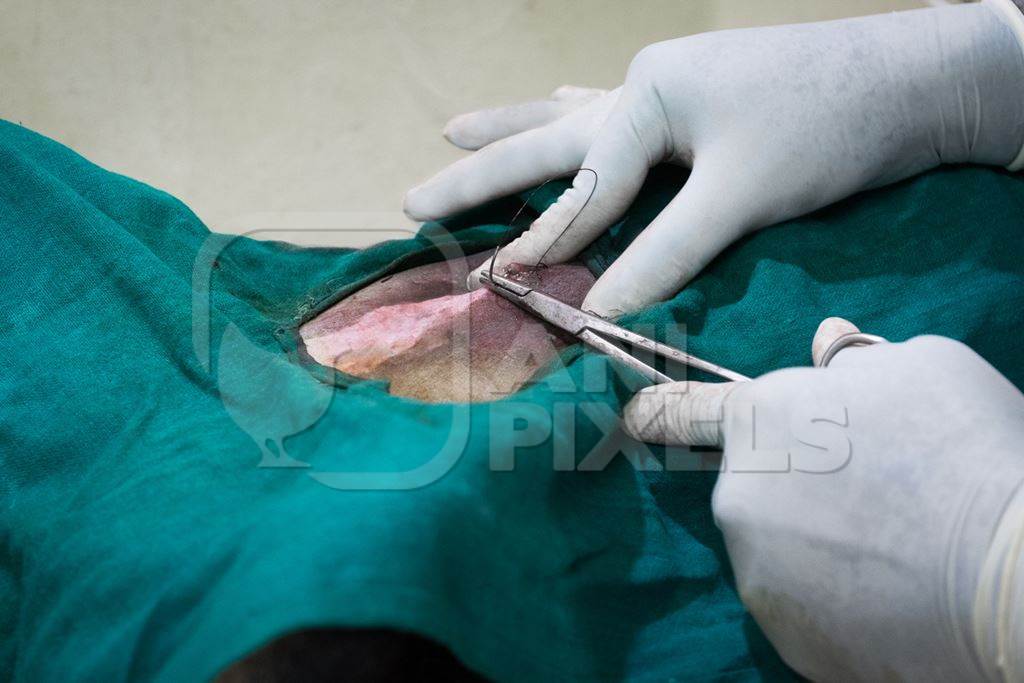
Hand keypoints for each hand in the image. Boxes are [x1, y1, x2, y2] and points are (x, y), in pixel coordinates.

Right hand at [405, 3, 1023, 316]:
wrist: (910, 80)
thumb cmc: (829, 128)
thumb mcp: (745, 195)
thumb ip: (669, 250)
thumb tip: (606, 312)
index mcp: (650, 98)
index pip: (583, 185)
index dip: (547, 240)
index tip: (501, 286)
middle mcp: (645, 85)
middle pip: (548, 137)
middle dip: (481, 171)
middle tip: (413, 197)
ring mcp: (666, 85)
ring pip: (571, 117)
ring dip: (513, 131)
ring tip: (452, 130)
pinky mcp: (691, 97)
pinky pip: (612, 114)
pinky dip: (575, 121)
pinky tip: (553, 104)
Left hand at [622, 319, 1023, 680]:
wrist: (1013, 573)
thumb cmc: (965, 448)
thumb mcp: (918, 366)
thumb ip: (852, 359)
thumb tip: (826, 346)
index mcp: (758, 421)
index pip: (674, 411)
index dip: (652, 410)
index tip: (630, 416)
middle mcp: (738, 497)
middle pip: (749, 483)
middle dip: (791, 481)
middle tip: (867, 490)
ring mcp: (758, 573)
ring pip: (776, 546)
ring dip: (813, 542)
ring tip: (889, 543)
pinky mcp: (786, 638)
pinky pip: (800, 604)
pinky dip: (832, 598)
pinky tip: (887, 589)